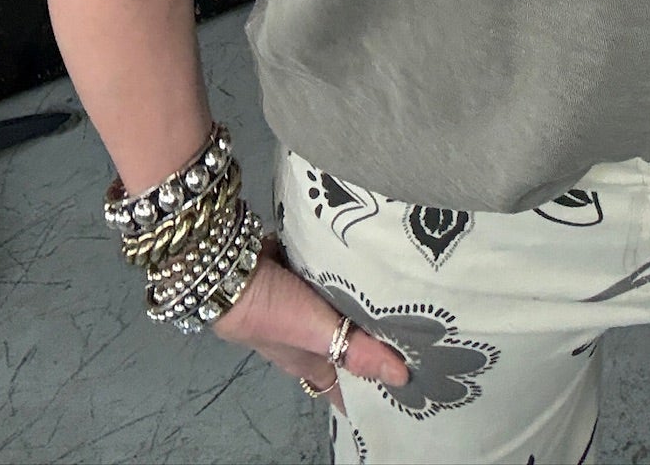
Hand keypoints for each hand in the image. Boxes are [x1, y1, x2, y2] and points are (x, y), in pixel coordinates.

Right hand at [211, 237, 410, 408]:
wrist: (231, 269)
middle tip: (419, 328)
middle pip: (346, 343)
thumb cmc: (271, 313)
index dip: (368, 391)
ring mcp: (302, 304)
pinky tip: (374, 259)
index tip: (403, 388)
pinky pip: (331, 276)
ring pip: (340, 308)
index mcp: (312, 360)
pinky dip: (348, 271)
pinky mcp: (300, 275)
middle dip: (375, 338)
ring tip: (406, 290)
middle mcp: (308, 336)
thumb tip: (401, 378)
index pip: (344, 386)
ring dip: (364, 300)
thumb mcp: (316, 333)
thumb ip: (355, 351)